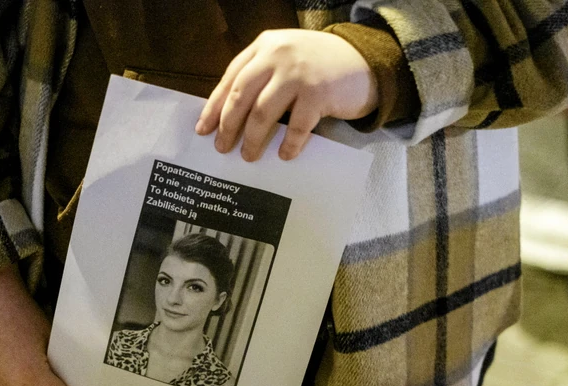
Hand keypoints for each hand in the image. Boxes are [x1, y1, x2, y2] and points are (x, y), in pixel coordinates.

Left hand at [196, 29, 377, 161]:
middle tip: (222, 148)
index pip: (231, 79)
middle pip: (241, 97)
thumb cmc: (319, 65)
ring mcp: (298, 74)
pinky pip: (296, 127)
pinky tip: (284, 155)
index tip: (203, 129)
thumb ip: (260, 75)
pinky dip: (288, 145)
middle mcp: (278, 56)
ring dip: (253, 140)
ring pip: (263, 114)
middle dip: (228, 126)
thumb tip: (229, 115)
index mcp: (264, 46)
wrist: (364, 60)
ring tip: (248, 156)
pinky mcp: (319, 94)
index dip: (214, 107)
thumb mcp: (286, 58)